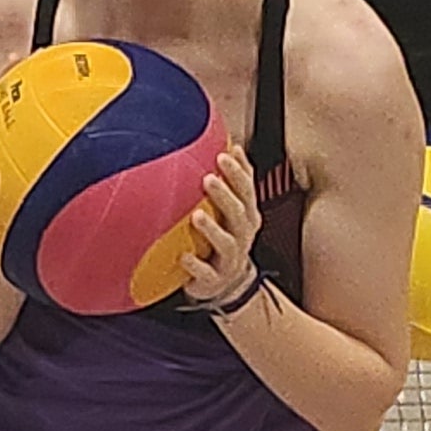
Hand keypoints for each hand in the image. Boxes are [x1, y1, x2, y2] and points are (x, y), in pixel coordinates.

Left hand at [174, 143, 262, 305]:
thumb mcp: (234, 211)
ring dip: (212, 228)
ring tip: (197, 215)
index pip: (247, 191)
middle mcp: (242, 235)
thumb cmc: (227, 238)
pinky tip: (183, 256)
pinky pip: (206, 272)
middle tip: (208, 178)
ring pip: (226, 242)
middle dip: (225, 195)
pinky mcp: (214, 279)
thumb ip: (233, 183)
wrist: (228, 284)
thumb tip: (231, 145)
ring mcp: (230, 259)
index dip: (239, 173)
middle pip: (238, 213)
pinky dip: (195, 265)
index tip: (224, 154)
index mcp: (247, 216)